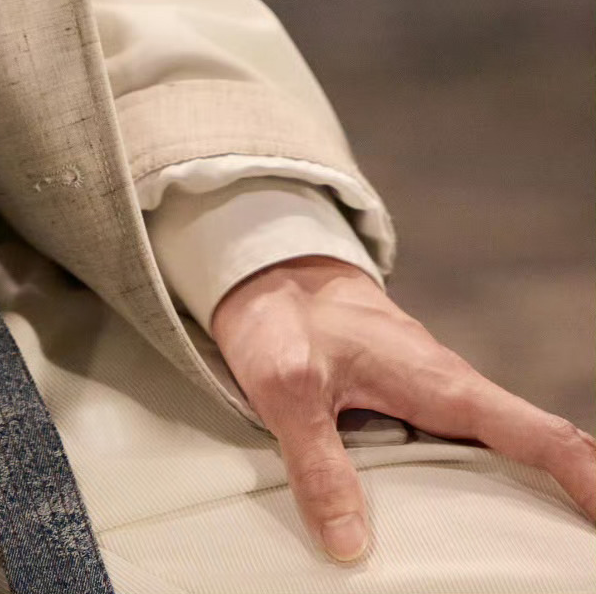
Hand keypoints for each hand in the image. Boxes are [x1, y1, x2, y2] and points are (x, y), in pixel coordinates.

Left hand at [211, 255, 595, 563]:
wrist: (264, 271)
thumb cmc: (280, 317)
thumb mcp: (287, 388)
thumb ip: (317, 464)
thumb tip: (350, 545)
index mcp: (441, 384)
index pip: (538, 432)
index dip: (586, 477)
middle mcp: (450, 392)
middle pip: (535, 452)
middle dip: (572, 499)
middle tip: (577, 557)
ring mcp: (434, 399)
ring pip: (502, 455)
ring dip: (531, 499)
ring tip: (547, 556)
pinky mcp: (411, 408)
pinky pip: (464, 452)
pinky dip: (485, 488)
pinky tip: (477, 529)